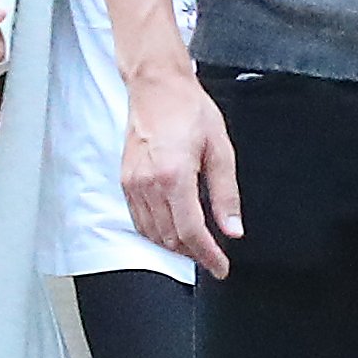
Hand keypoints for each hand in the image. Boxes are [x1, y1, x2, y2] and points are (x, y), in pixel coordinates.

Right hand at [120, 64, 241, 275]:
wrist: (157, 89)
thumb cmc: (190, 112)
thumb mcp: (221, 150)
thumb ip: (226, 194)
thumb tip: (233, 229)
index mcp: (174, 177)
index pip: (191, 231)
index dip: (208, 255)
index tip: (221, 268)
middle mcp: (148, 184)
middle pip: (170, 237)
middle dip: (193, 253)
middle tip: (214, 257)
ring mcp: (132, 184)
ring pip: (152, 233)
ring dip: (174, 246)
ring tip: (198, 247)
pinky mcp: (125, 181)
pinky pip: (139, 219)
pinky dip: (157, 231)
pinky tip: (174, 229)